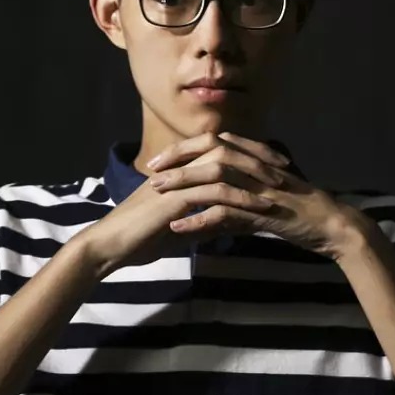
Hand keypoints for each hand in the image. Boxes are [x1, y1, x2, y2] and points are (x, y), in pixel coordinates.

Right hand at [75, 132, 286, 276]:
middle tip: (285, 166)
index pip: (218, 148)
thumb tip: (225, 224)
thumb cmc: (137, 239)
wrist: (109, 247)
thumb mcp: (177, 228)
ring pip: (223, 166)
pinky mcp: (175, 199)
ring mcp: (176, 181)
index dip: (247, 151)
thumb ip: (201, 221)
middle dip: (257, 155)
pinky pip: (215, 193)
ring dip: (254, 175)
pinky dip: (241, 198)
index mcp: (177, 169)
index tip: (273, 161)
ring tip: (280, 187)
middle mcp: (178, 168)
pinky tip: (261, 209)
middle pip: (225, 147)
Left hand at [147, 131, 376, 262]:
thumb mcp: (263, 201)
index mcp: (256, 160)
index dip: (184, 149)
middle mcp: (256, 168)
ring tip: (157, 194)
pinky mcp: (264, 211)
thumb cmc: (300, 214)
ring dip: (183, 186)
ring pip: (214, 179)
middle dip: (177, 161)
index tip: (158, 160)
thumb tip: (207, 211)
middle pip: (209, 153)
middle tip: (150, 172)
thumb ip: (235, 201)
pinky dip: (199, 220)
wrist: (332, 227)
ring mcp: (260, 187)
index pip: (213, 144)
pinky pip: (225, 212)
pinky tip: (178, 228)